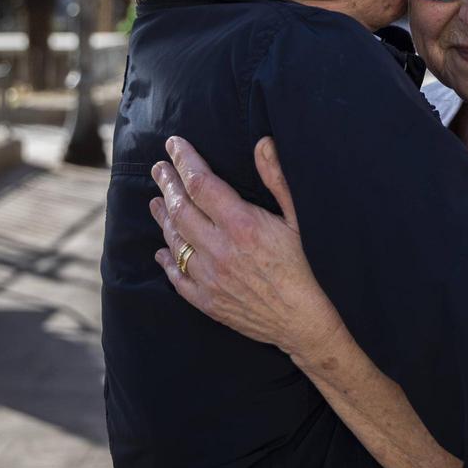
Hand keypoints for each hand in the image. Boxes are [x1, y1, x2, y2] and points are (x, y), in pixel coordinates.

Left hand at [149, 135, 340, 357]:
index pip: (201, 183)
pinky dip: (166, 260)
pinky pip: (177, 277)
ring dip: (163, 217)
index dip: (184, 160)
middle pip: (181, 208)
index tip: (173, 145)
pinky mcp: (207, 302)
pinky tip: (161, 250)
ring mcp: (209, 278)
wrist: (309, 323)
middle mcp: (219, 250)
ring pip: (175, 241)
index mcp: (242, 225)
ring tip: (156, 201)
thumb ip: (278, 180)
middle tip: (158, 168)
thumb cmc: (311, 268)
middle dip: (167, 183)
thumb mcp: (301, 219)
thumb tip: (262, 144)